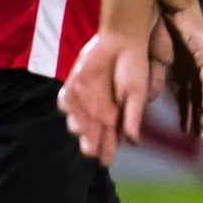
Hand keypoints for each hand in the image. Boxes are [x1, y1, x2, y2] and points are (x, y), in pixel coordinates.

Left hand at [60, 27, 150, 165]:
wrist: (121, 41)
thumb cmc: (133, 67)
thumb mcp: (137, 94)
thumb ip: (133, 117)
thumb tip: (134, 142)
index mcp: (115, 117)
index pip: (110, 139)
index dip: (107, 151)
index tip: (105, 162)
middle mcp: (98, 112)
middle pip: (91, 133)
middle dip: (90, 142)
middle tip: (90, 148)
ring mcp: (84, 100)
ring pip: (76, 119)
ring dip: (78, 125)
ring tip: (80, 129)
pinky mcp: (73, 86)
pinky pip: (65, 100)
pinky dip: (65, 105)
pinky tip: (67, 108)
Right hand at [153, 0, 202, 141]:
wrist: (162, 3)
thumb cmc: (157, 26)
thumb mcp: (150, 59)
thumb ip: (154, 79)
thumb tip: (151, 102)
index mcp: (180, 68)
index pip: (184, 96)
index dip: (185, 113)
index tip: (185, 131)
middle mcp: (192, 66)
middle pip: (196, 96)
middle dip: (196, 115)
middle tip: (198, 135)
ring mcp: (200, 60)